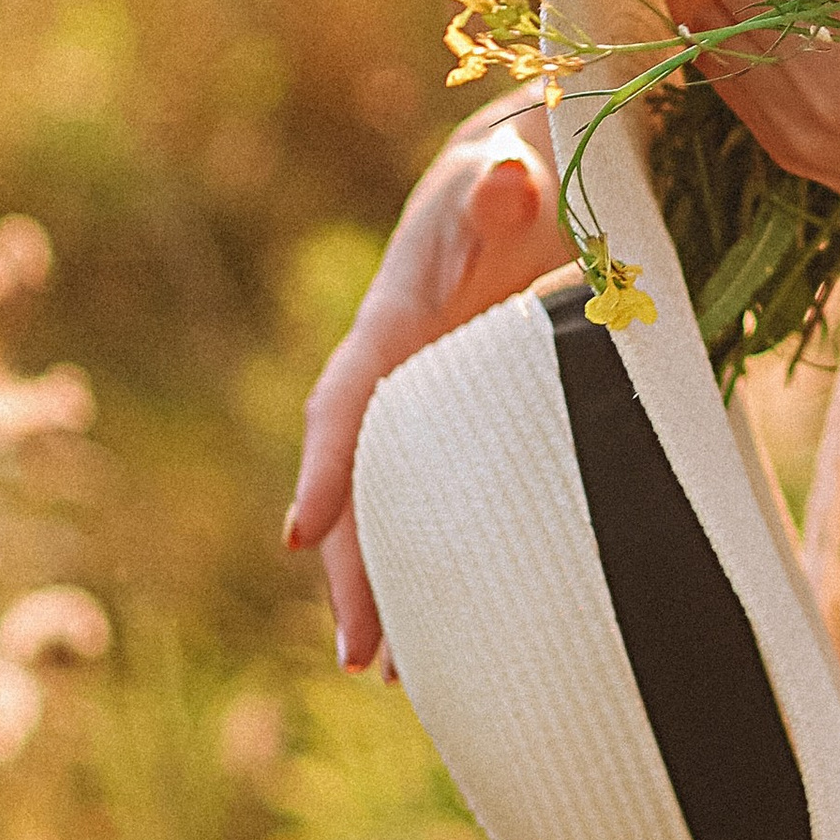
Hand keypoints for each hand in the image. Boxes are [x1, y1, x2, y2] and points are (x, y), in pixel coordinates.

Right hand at [284, 109, 568, 669]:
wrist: (536, 169)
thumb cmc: (521, 162)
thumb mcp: (510, 162)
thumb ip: (504, 180)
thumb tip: (505, 185)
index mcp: (401, 313)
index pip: (352, 395)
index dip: (328, 461)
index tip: (303, 534)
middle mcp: (403, 369)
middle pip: (363, 478)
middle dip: (354, 565)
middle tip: (361, 654)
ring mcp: (435, 401)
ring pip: (397, 504)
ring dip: (391, 584)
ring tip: (400, 677)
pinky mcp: (473, 420)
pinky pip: (445, 498)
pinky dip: (442, 560)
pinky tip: (456, 630)